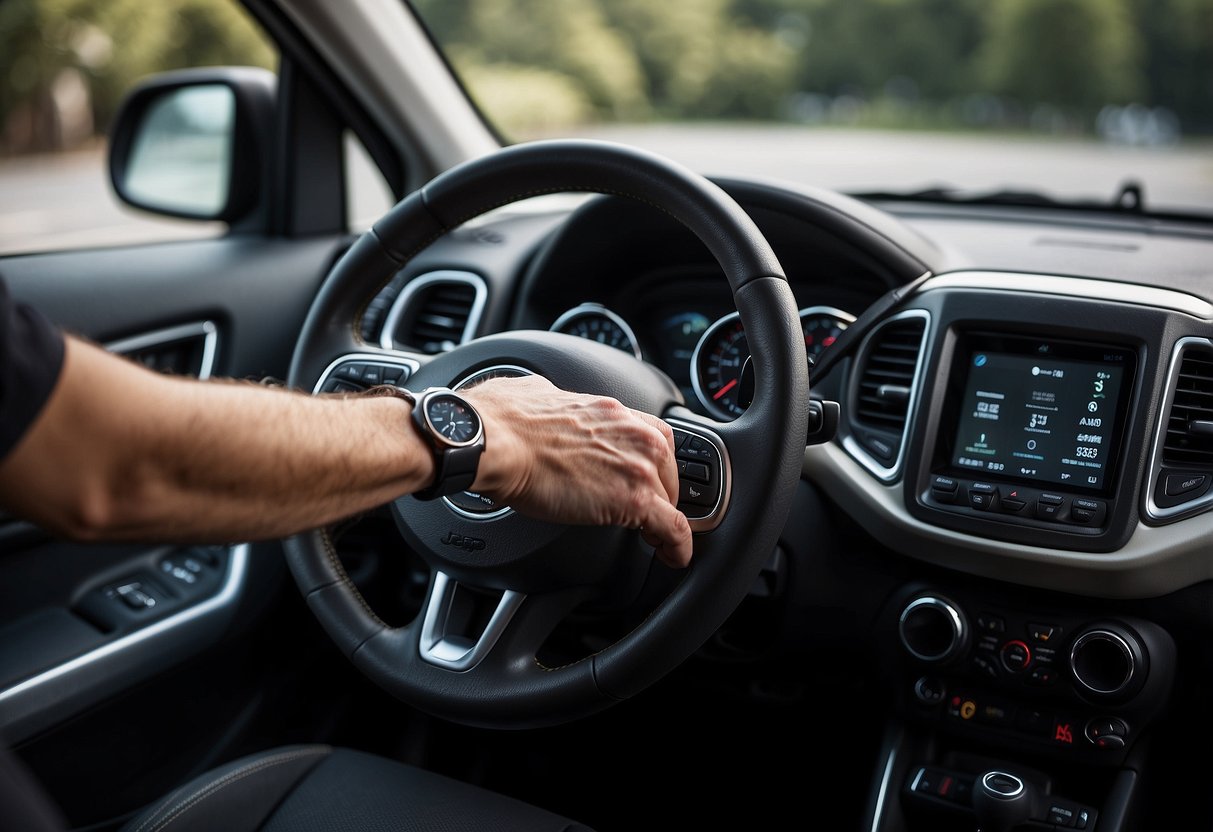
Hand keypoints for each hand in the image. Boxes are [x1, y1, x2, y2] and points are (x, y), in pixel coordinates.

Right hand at [465, 375, 692, 567]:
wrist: (496, 442)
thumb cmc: (505, 421)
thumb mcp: (539, 393)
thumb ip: (553, 400)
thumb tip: (542, 400)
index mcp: (612, 411)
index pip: (654, 437)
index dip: (653, 464)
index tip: (647, 478)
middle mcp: (634, 433)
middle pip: (667, 470)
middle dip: (658, 492)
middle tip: (644, 512)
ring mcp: (639, 466)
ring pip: (671, 499)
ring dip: (663, 519)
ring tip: (654, 539)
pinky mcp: (634, 500)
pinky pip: (672, 529)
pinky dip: (676, 546)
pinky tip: (672, 556)